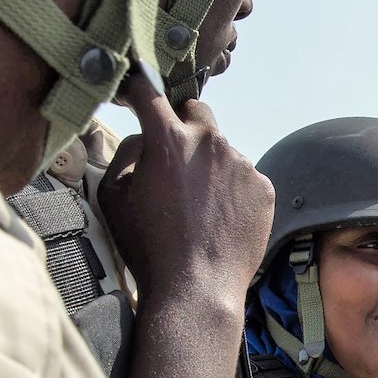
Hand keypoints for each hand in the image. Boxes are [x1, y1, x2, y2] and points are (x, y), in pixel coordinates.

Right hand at [96, 72, 272, 302]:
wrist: (197, 289)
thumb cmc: (148, 247)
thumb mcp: (113, 197)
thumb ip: (125, 154)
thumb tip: (143, 138)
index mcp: (169, 140)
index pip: (149, 91)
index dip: (137, 88)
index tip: (134, 91)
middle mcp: (210, 143)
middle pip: (195, 109)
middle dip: (182, 122)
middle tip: (173, 154)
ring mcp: (242, 164)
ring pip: (221, 149)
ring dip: (208, 165)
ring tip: (197, 206)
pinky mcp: (263, 187)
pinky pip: (243, 176)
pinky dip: (231, 189)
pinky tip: (218, 218)